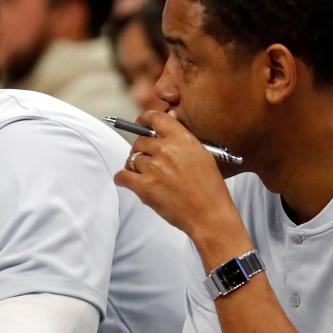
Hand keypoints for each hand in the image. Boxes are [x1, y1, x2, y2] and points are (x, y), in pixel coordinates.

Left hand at [114, 111, 250, 266]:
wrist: (209, 214)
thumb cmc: (209, 189)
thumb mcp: (202, 155)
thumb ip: (181, 139)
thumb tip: (167, 120)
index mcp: (182, 139)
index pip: (156, 118)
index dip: (144, 120)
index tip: (141, 123)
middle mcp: (167, 150)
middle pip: (140, 141)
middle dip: (141, 150)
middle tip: (148, 161)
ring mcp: (154, 168)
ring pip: (131, 159)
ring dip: (135, 167)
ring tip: (146, 177)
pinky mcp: (144, 186)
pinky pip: (122, 176)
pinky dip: (123, 179)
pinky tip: (129, 181)